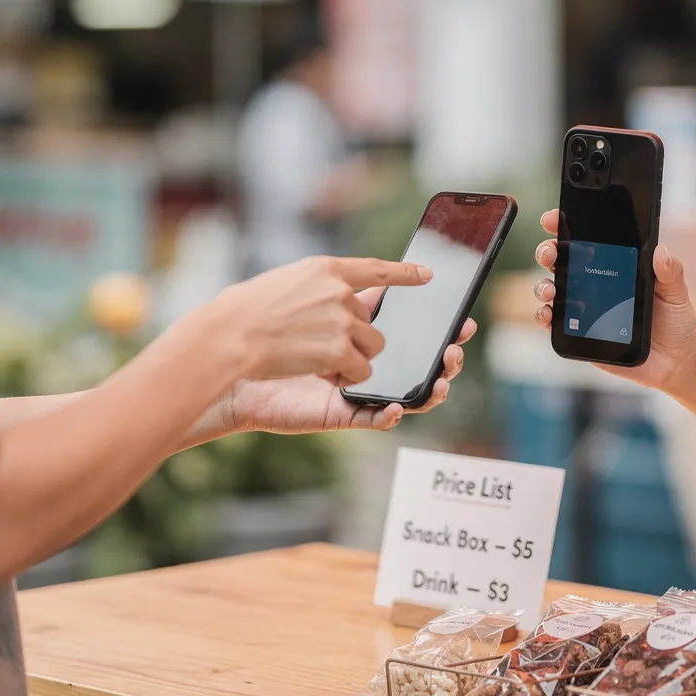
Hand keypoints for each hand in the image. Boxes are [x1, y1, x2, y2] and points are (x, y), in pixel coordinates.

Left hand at [207, 290, 478, 436]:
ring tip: (442, 380)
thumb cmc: (270, 320)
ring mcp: (354, 390)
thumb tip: (404, 275)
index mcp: (362, 331)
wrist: (230, 354)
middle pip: (418, 363)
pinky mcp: (338, 413)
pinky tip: (395, 407)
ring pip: (407, 394)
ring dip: (429, 389)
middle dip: (443, 358)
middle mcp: (364, 362)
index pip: (414, 331)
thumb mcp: (322, 287)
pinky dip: (387, 416)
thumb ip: (359, 283)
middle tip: (454, 348)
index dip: (442, 330)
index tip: (465, 321)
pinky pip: (372, 420)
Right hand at [211, 256, 429, 384]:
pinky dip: (345, 378)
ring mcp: (343, 321)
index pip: (376, 269)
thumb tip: (344, 295)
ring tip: (316, 359)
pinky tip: (319, 373)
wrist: (226, 337)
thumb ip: (319, 288)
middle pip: (372, 322)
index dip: (405, 273)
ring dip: (352, 359)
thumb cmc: (243, 313)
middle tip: (323, 346)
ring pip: (373, 347)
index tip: (428, 275)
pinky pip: (363, 370)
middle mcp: (340, 291)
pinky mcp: (340, 350)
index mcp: (326, 269)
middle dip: (356, 339)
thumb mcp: (285, 284)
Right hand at [532, 210, 695, 391]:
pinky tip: (549, 313)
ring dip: (543, 284)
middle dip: (548, 251)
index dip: (564, 225)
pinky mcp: (578, 332)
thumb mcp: (676, 293)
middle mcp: (593, 281)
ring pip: (551, 288)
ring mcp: (582, 306)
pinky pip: (553, 321)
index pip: (584, 239)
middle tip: (551, 253)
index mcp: (614, 264)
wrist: (674, 360)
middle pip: (560, 259)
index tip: (553, 219)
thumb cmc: (675, 320)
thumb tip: (660, 251)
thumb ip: (670, 272)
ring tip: (552, 289)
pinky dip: (544, 315)